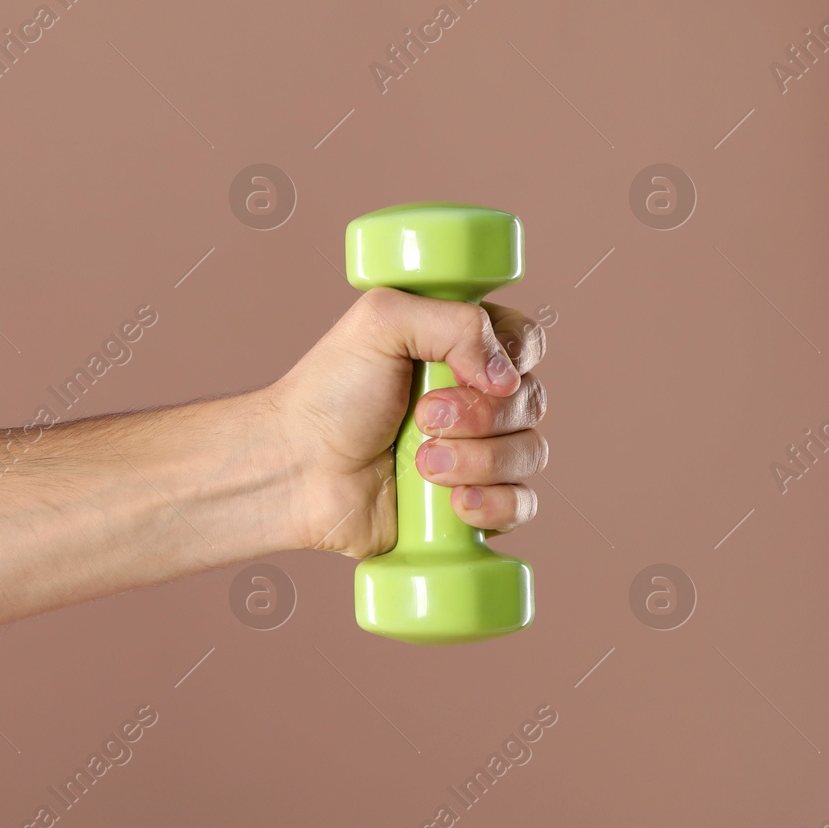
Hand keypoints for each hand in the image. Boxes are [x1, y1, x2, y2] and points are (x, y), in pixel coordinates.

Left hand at [266, 287, 548, 557]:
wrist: (296, 469)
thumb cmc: (330, 392)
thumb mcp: (380, 323)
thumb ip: (454, 321)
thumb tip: (507, 375)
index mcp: (460, 347)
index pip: (526, 344)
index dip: (511, 359)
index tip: (467, 373)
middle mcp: (476, 398)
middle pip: (531, 401)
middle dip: (480, 415)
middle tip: (422, 418)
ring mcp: (476, 453)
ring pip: (530, 454)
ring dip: (479, 460)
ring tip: (421, 463)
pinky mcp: (470, 503)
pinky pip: (521, 506)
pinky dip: (495, 505)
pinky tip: (454, 504)